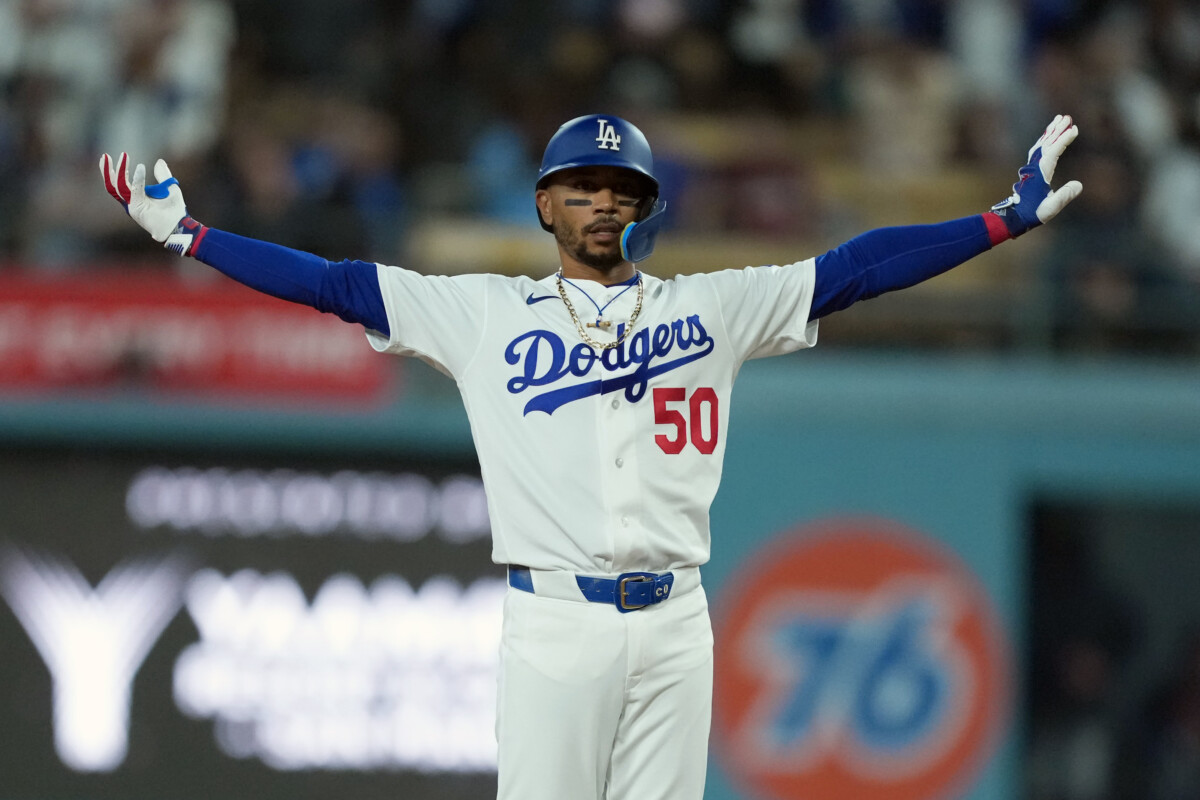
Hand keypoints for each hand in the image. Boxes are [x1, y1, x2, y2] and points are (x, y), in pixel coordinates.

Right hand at [100, 153, 203, 253]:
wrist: (180, 226)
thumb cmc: (175, 210)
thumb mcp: (170, 187)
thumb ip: (163, 174)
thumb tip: (158, 161)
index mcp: (137, 197)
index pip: (121, 182)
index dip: (120, 169)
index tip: (123, 155)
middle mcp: (132, 202)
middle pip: (113, 185)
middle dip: (108, 170)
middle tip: (105, 156)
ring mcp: (133, 206)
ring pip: (118, 187)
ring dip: (119, 171)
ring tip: (122, 157)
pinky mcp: (137, 209)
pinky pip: (135, 191)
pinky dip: (138, 179)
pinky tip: (140, 167)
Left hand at [990, 115, 1083, 237]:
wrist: (1014, 217)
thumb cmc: (1033, 213)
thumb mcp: (1051, 207)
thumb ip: (1065, 196)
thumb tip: (1078, 185)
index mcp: (1040, 174)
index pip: (1052, 152)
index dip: (1063, 140)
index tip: (1074, 129)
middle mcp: (1034, 167)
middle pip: (1046, 144)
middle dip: (1057, 130)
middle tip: (1067, 117)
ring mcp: (1031, 168)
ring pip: (1041, 145)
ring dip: (1050, 132)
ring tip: (1059, 120)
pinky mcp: (1031, 171)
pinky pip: (1038, 151)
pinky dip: (1045, 141)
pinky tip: (1049, 135)